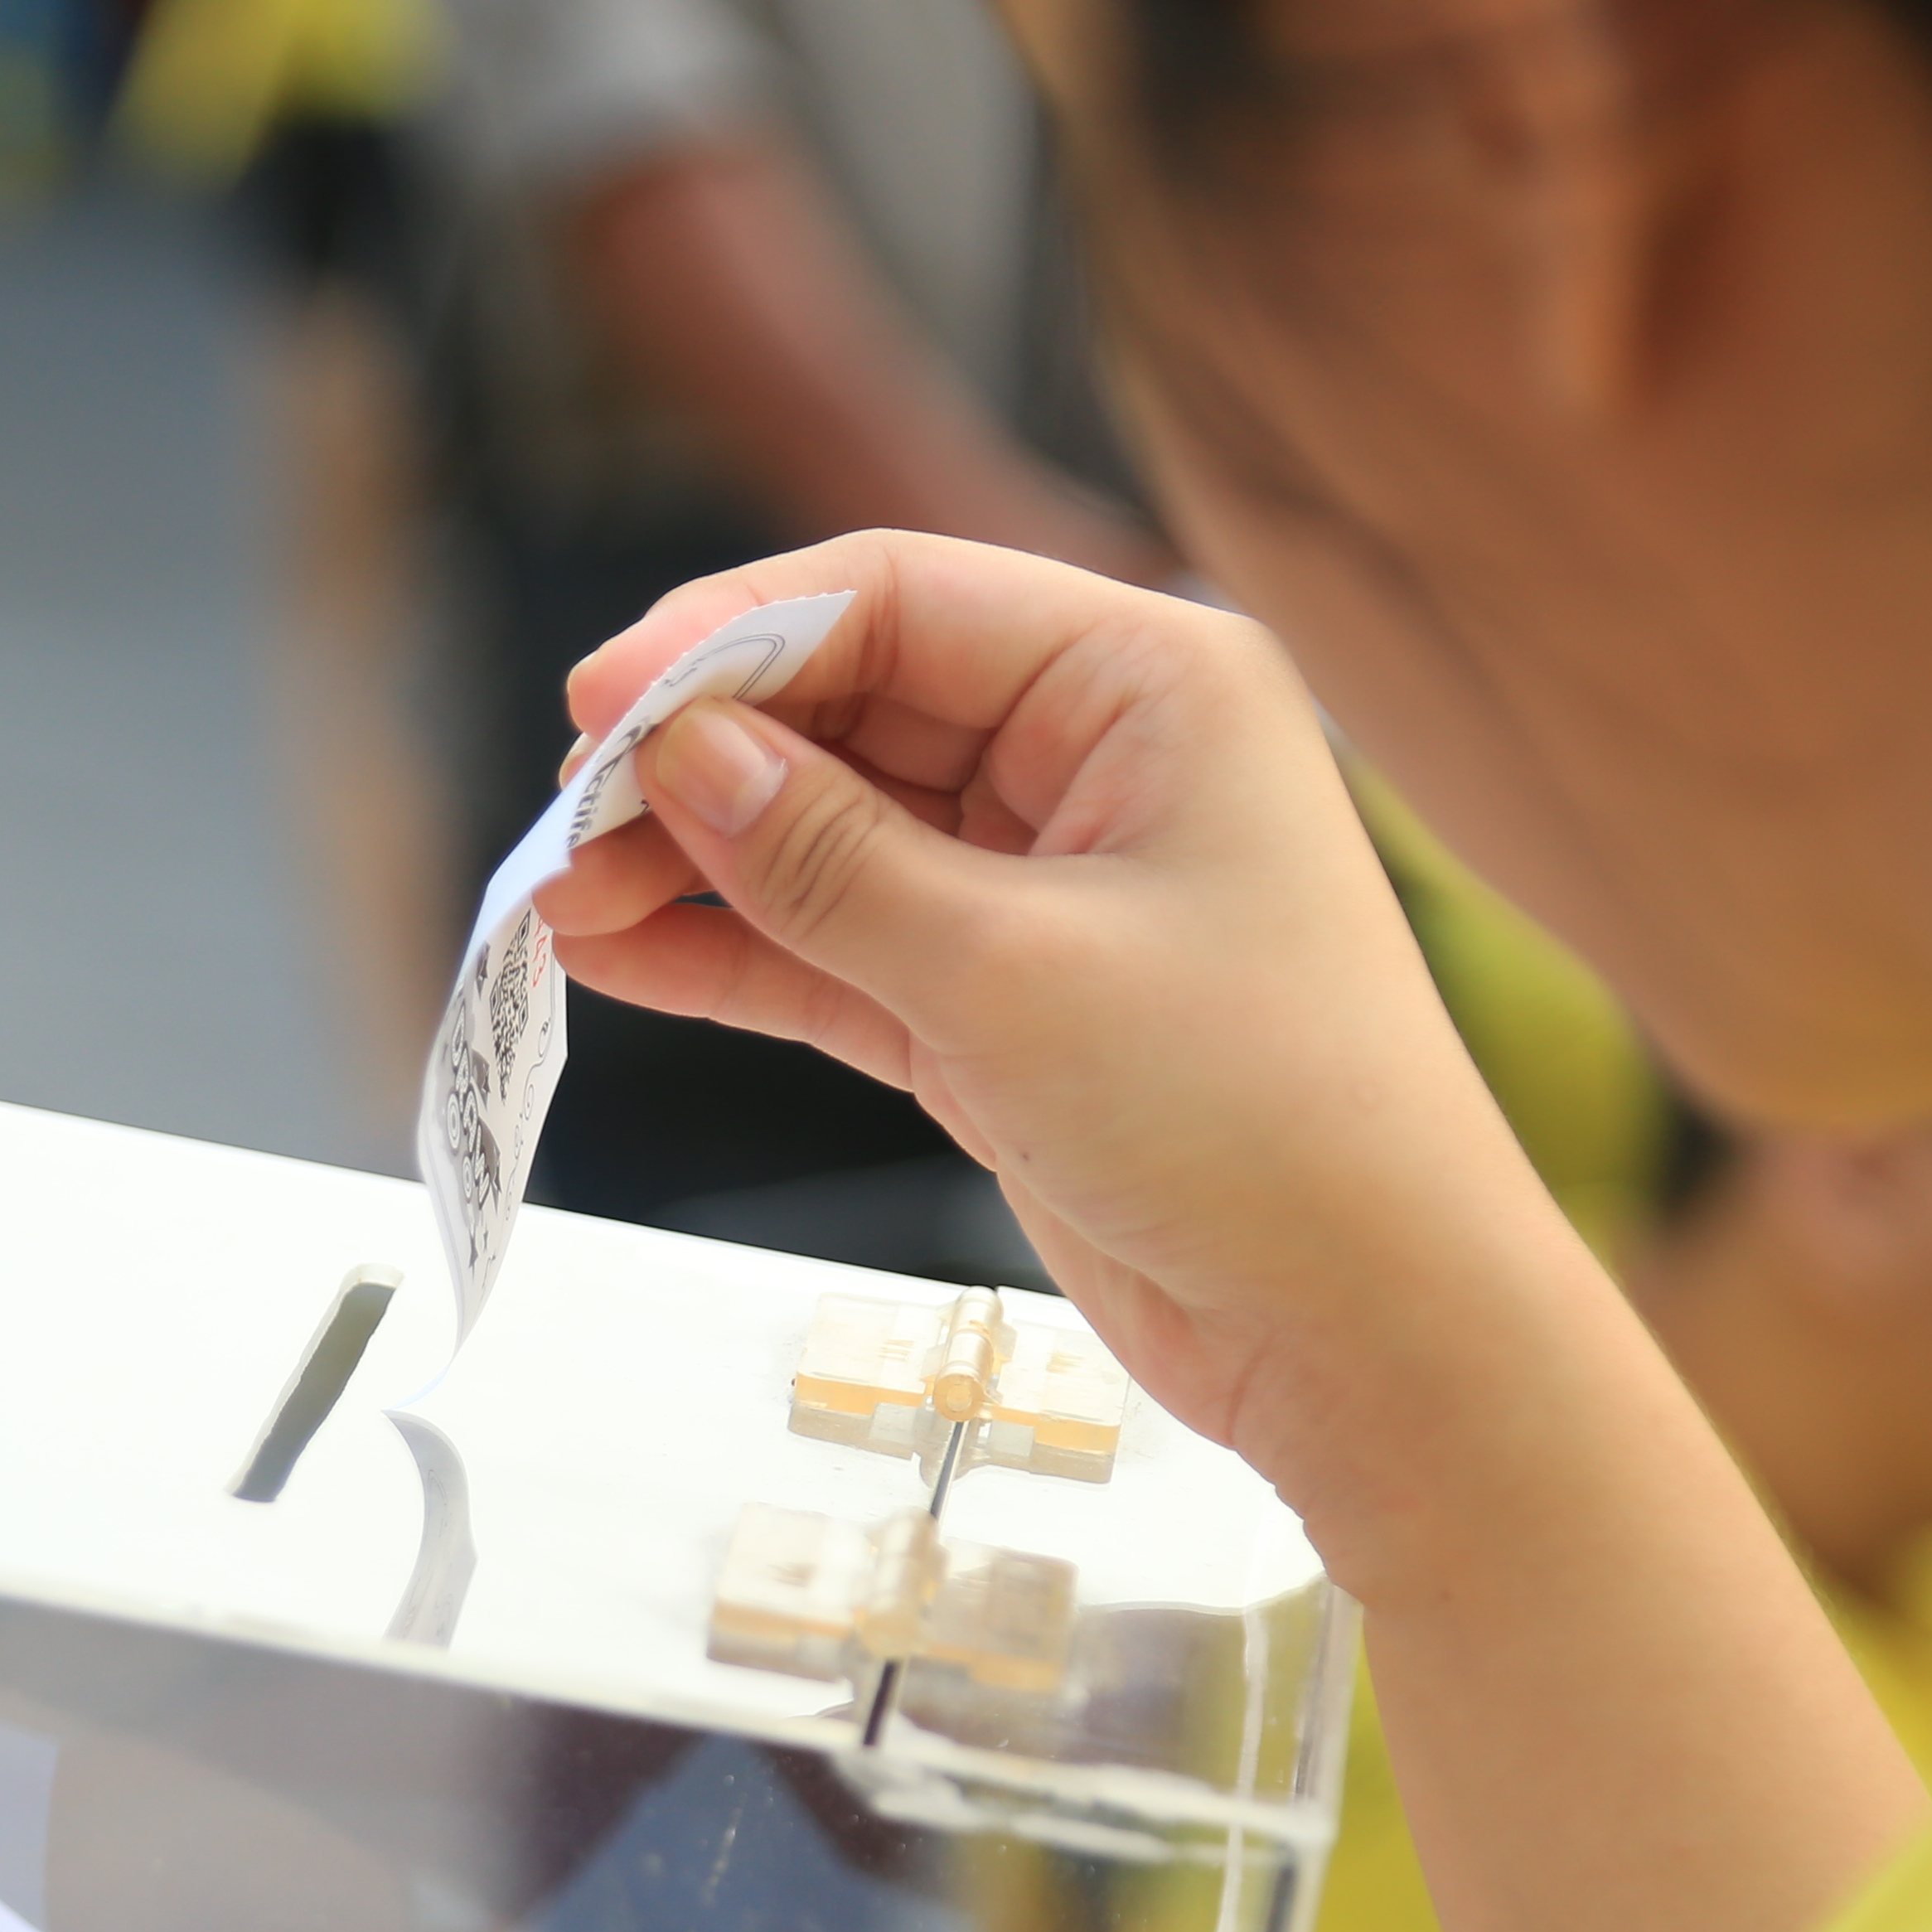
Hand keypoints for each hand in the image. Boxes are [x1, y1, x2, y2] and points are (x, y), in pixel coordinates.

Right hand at [538, 531, 1552, 1571]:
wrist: (1374, 1334)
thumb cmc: (1262, 1124)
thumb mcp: (1015, 976)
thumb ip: (830, 862)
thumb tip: (677, 755)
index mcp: (1148, 682)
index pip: (901, 598)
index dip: (730, 639)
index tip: (597, 707)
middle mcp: (1101, 758)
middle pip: (850, 707)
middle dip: (696, 760)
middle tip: (558, 821)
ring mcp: (1052, 884)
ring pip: (830, 834)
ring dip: (695, 863)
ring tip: (557, 898)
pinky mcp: (1008, 1005)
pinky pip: (841, 946)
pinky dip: (739, 952)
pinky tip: (620, 955)